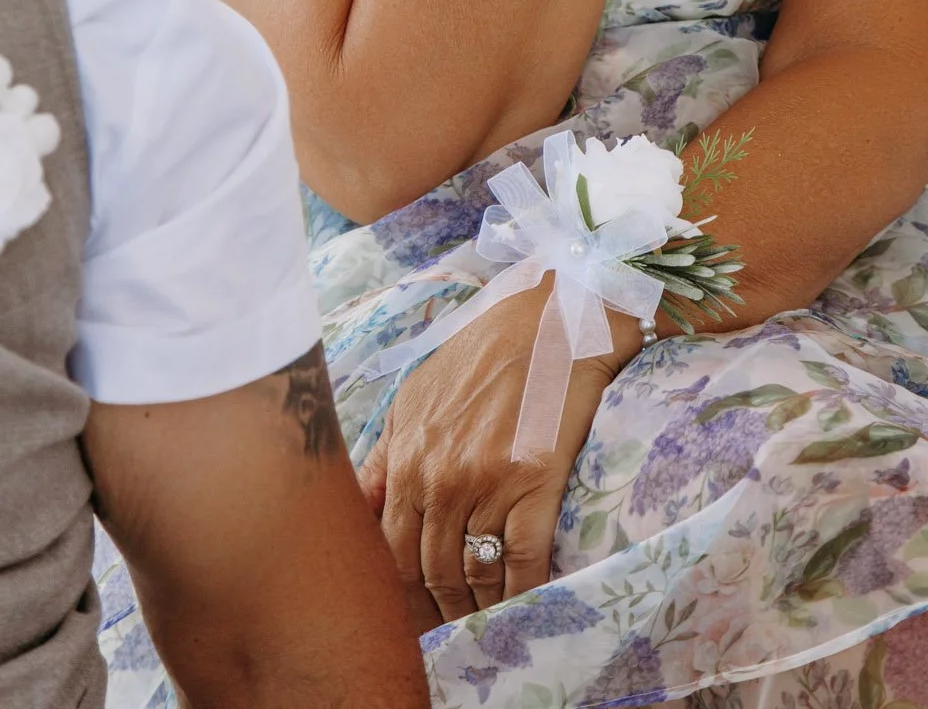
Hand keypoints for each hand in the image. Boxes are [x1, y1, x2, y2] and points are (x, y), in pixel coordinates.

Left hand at [357, 282, 632, 625]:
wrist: (554, 321)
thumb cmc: (483, 354)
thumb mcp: (416, 397)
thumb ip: (384, 456)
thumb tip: (357, 510)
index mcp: (408, 459)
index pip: (390, 553)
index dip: (400, 594)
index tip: (412, 611)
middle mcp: (440, 477)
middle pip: (429, 572)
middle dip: (438, 607)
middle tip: (451, 624)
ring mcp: (487, 482)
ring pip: (473, 575)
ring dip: (478, 608)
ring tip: (486, 619)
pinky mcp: (534, 483)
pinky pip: (522, 562)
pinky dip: (520, 593)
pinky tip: (521, 603)